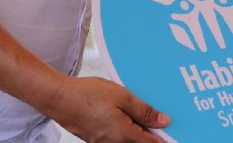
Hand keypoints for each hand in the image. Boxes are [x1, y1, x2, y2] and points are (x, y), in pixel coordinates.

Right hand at [42, 75, 168, 142]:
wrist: (58, 98)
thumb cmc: (89, 94)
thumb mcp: (123, 96)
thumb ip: (144, 111)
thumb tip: (163, 122)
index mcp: (123, 134)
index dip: (164, 139)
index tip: (175, 135)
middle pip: (138, 142)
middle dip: (149, 133)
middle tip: (159, 118)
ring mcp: (102, 142)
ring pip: (126, 140)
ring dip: (136, 130)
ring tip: (139, 112)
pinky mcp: (94, 138)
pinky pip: (115, 137)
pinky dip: (123, 129)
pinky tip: (123, 114)